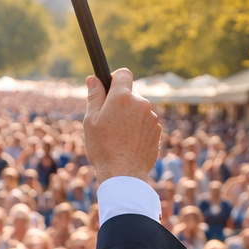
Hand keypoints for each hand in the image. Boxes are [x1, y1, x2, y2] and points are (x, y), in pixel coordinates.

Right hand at [83, 69, 160, 184]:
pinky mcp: (158, 131)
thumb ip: (94, 96)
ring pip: (139, 110)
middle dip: (121, 102)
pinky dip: (139, 129)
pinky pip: (146, 123)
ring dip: (130, 117)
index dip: (115, 79)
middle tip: (108, 121)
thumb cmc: (103, 148)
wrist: (123, 174)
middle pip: (131, 94)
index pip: (123, 74)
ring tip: (119, 136)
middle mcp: (141, 103)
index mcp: (122, 98)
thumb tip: (93, 79)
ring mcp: (152, 117)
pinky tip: (129, 143)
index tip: (109, 90)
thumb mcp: (91, 121)